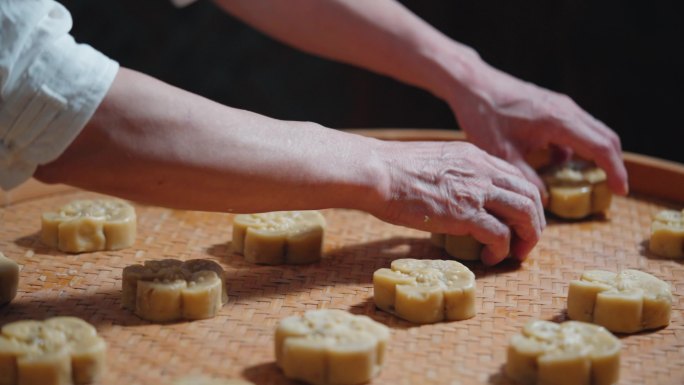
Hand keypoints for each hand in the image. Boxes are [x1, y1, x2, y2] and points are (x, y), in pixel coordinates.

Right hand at [371, 140, 544, 264]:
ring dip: (526, 237)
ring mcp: (476, 191)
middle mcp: (482, 170)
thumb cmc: (391, 169)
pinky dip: (501, 250)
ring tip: (515, 254)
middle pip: (530, 194)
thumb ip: (451, 175)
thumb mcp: (433, 162)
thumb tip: (449, 195)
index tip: (517, 220)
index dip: (523, 201)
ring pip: (525, 213)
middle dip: (533, 222)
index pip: (516, 177)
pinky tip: (490, 258)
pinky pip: (500, 234)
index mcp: (474, 157)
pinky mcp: (465, 214)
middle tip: (524, 242)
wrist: (377, 171)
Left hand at [447, 64, 628, 201]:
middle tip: (613, 189)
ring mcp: (559, 105)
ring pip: (591, 131)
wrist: (473, 85)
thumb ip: (526, 178)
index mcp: (559, 121)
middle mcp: (566, 109)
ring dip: (595, 154)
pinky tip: (555, 162)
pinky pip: (574, 128)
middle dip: (612, 164)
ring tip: (588, 180)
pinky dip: (575, 146)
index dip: (615, 171)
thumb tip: (544, 199)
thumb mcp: (502, 154)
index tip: (620, 191)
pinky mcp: (550, 106)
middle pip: (605, 137)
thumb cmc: (484, 116)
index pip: (600, 147)